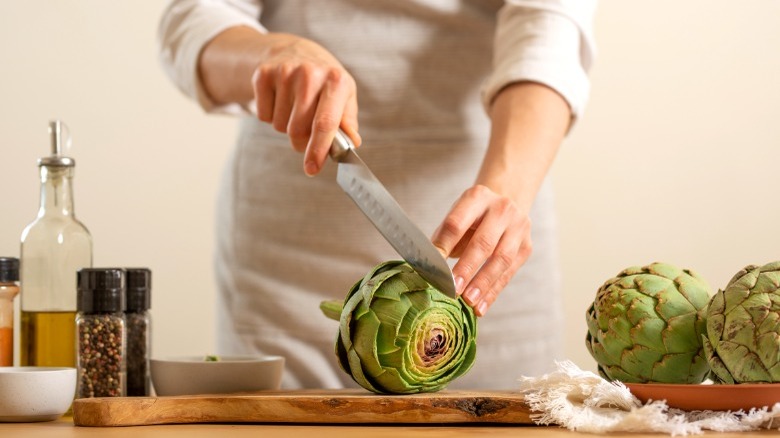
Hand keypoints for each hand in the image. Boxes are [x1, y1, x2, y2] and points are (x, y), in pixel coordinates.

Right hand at [251, 35, 359, 175]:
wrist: (295, 51)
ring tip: (295, 107)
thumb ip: (348, 123)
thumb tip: (351, 143)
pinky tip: (281, 99)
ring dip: (286, 126)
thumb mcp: (344, 97)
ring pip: (280, 126)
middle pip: (298, 130)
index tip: (312, 169)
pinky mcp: (263, 74)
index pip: (325, 123)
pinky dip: (271, 115)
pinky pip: (263, 116)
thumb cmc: (324, 82)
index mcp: (336, 81)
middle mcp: (310, 73)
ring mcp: (284, 72)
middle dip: (301, 140)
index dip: (317, 150)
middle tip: (306, 130)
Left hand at [431, 185, 531, 316]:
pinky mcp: (526, 247)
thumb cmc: (473, 215)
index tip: (433, 267)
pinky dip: (493, 292)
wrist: (507, 202)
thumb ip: (444, 238)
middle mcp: (501, 209)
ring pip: (501, 259)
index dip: (444, 245)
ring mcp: (518, 227)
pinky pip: (509, 273)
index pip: (457, 223)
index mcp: (477, 197)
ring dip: (483, 284)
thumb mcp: (457, 216)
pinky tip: (481, 307)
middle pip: (483, 242)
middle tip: (453, 289)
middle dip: (467, 268)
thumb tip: (428, 266)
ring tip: (468, 301)